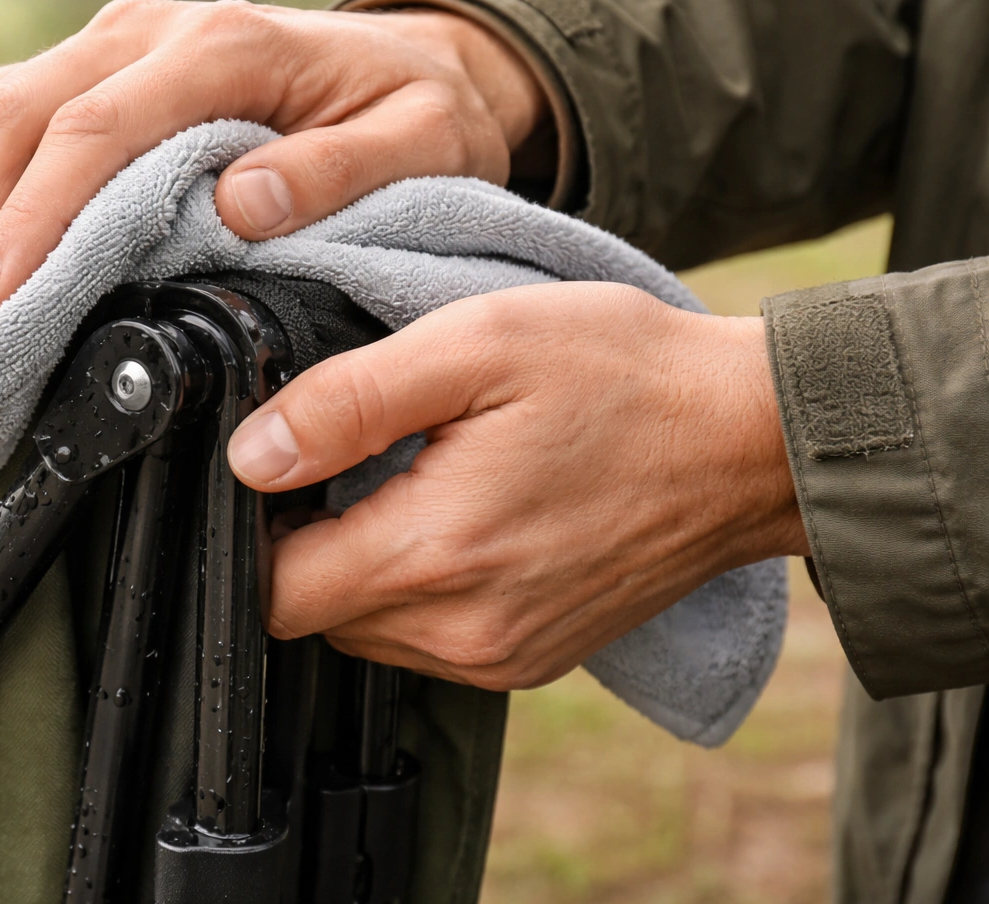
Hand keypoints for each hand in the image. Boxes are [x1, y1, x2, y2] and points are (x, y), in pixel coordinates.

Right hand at [0, 0, 551, 346]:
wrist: (410, 64)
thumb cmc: (413, 110)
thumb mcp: (419, 141)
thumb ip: (338, 170)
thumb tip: (241, 207)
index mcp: (223, 46)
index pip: (94, 128)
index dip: (32, 219)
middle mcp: (148, 34)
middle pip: (11, 113)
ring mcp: (112, 47)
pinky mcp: (94, 74)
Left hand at [227, 282, 808, 690]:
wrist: (751, 440)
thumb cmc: (624, 377)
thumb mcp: (476, 345)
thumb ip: (349, 401)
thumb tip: (252, 456)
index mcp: (436, 555)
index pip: (274, 591)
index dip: (259, 525)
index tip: (295, 464)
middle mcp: (463, 632)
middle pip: (315, 614)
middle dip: (313, 541)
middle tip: (365, 457)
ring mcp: (501, 657)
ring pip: (366, 630)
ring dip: (366, 564)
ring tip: (420, 479)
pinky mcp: (529, 659)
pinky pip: (426, 638)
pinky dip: (420, 585)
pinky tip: (461, 516)